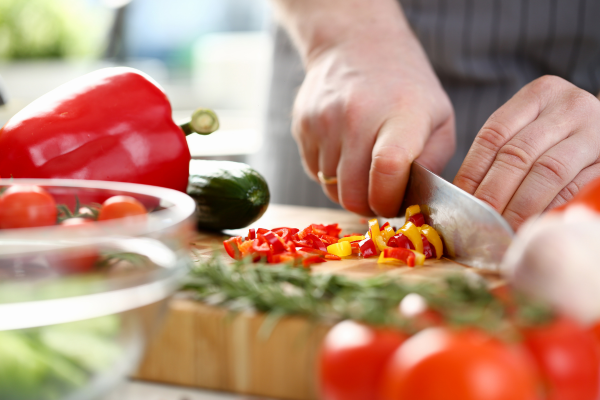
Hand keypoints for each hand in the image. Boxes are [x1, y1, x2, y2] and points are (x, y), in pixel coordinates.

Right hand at [292, 28, 454, 216]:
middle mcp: (356, 117)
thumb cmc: (405, 88)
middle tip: (380, 197)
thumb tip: (414, 201)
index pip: (388, 171)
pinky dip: (331, 174)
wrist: (355, 45)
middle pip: (352, 193)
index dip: (390, 201)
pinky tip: (345, 153)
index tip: (396, 203)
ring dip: (349, 190)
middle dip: (368, 206)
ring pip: (330, 188)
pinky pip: (315, 172)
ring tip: (365, 170)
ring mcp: (323, 121)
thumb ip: (433, 163)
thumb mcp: (439, 118)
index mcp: (400, 115)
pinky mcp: (302, 126)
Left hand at [454, 75, 599, 230]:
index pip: (494, 135)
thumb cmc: (560, 135)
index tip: (460, 201)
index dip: (472, 172)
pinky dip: (549, 209)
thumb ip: (503, 151)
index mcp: (540, 94)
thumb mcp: (532, 127)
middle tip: (478, 222)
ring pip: (547, 172)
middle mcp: (569, 107)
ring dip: (520, 206)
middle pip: (517, 154)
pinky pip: (575, 188)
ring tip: (502, 228)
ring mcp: (594, 131)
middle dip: (493, 193)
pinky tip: (532, 225)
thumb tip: (465, 194)